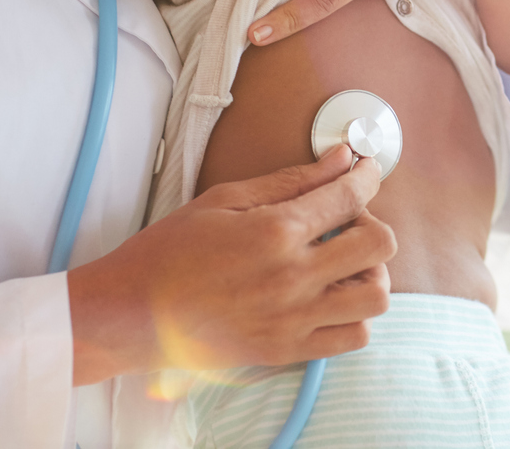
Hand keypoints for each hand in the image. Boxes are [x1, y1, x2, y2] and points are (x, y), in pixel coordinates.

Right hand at [67, 145, 395, 384]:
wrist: (130, 314)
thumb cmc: (169, 251)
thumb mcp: (226, 200)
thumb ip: (292, 179)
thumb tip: (341, 158)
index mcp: (275, 231)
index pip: (350, 196)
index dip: (367, 175)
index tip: (366, 169)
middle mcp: (292, 277)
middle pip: (380, 244)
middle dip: (371, 221)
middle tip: (345, 218)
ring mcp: (293, 319)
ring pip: (376, 295)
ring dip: (369, 271)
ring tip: (341, 261)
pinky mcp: (287, 350)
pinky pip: (353, 336)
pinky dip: (354, 314)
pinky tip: (329, 295)